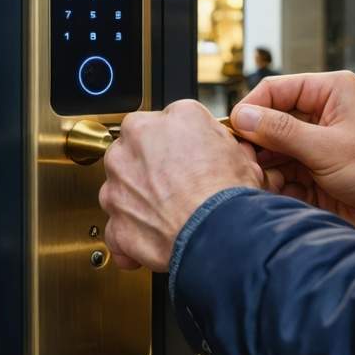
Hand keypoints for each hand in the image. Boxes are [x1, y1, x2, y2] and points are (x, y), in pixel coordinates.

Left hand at [99, 100, 262, 271]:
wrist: (216, 235)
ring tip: (167, 212)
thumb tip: (222, 150)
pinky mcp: (114, 218)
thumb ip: (219, 144)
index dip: (179, 144)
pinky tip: (153, 235)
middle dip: (151, 165)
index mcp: (172, 118)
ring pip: (122, 184)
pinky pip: (119, 223)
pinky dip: (132, 231)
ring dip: (139, 196)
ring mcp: (118, 181)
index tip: (187, 157)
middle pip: (137, 148)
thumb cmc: (227, 195)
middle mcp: (136, 142)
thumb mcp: (239, 154)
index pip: (169, 122)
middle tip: (177, 184)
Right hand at [230, 71, 354, 235]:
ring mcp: (317, 142)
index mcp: (330, 92)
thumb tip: (242, 116)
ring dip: (264, 163)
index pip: (276, 89)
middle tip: (243, 158)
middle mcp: (322, 113)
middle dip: (256, 141)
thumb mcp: (326, 147)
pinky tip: (274, 189)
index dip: (252, 107)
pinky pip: (284, 169)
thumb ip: (280, 131)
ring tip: (259, 177)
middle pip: (271, 119)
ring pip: (274, 147)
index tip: (234, 130)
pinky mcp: (315, 169)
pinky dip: (275, 180)